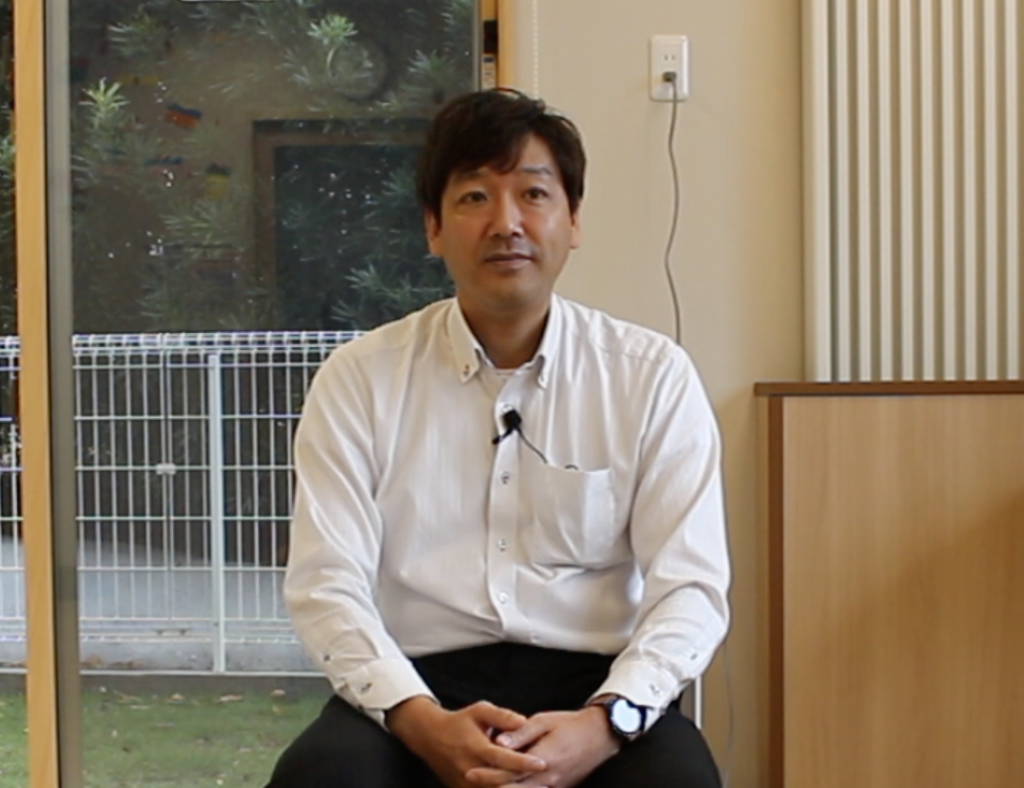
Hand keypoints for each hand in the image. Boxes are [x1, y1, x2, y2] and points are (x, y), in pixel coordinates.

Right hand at [386, 696, 547, 787]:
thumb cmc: (460, 722)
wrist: (430, 738)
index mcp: (475, 747)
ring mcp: (465, 784)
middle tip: (548, 782)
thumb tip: (525, 721)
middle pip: (500, 782)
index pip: (502, 758)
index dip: (523, 762)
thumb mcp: (480, 711)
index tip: (542, 762)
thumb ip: (503, 716)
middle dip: (525, 785)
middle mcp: (470, 769)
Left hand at [464, 706, 620, 787]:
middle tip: (471, 780)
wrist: (600, 736)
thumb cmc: (570, 724)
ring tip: (486, 786)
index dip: (488, 775)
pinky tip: (510, 786)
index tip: (470, 772)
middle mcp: (548, 778)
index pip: (509, 773)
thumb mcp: (544, 721)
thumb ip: (520, 732)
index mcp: (543, 759)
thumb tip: (497, 742)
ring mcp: (555, 787)